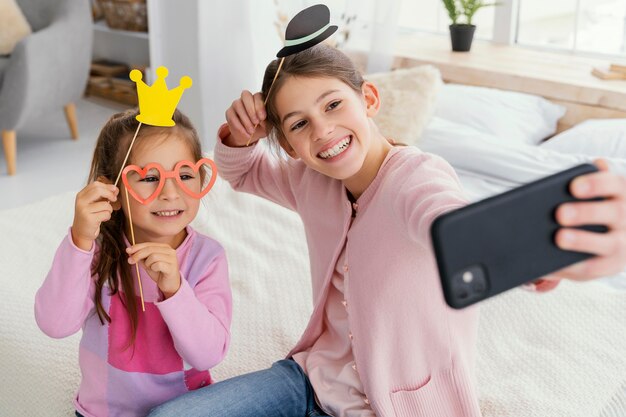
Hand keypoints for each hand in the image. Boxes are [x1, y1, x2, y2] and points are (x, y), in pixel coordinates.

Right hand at [71, 181, 118, 250]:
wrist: (81, 231)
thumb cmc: (89, 216)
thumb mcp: (93, 203)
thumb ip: (102, 195)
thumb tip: (115, 189)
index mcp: (81, 195)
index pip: (95, 184)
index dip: (107, 186)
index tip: (114, 190)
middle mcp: (81, 201)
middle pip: (99, 190)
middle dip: (110, 194)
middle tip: (114, 199)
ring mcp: (84, 210)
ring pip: (105, 204)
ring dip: (109, 209)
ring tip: (104, 213)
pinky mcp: (89, 219)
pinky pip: (106, 214)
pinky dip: (107, 216)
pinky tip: (102, 219)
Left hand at [126, 242, 180, 298]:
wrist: (169, 284)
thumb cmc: (159, 272)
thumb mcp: (148, 263)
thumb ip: (141, 257)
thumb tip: (129, 251)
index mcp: (164, 247)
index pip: (148, 244)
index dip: (137, 247)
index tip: (128, 251)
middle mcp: (170, 250)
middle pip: (150, 249)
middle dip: (138, 255)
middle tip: (130, 261)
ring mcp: (172, 258)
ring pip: (153, 256)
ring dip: (148, 264)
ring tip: (151, 268)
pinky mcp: (172, 267)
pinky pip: (158, 265)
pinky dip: (154, 268)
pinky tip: (157, 271)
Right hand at [223, 90, 267, 146]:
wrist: (251, 135)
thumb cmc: (261, 127)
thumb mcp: (267, 124)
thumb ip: (267, 120)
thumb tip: (262, 119)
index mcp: (258, 98)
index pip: (257, 96)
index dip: (259, 106)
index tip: (262, 117)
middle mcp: (246, 98)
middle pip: (246, 96)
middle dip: (251, 110)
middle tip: (256, 122)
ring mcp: (236, 104)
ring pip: (238, 105)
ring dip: (245, 119)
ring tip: (252, 130)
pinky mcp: (229, 112)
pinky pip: (232, 117)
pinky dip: (240, 127)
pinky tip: (246, 134)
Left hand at [543, 159, 625, 281]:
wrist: (617, 238)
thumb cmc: (598, 208)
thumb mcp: (601, 192)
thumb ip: (596, 178)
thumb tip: (599, 163)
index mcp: (622, 194)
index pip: (615, 184)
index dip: (596, 183)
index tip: (574, 186)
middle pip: (614, 213)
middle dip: (586, 213)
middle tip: (560, 213)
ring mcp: (623, 243)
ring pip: (609, 243)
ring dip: (583, 240)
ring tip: (560, 238)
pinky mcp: (613, 265)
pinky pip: (595, 268)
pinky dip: (575, 267)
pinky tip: (556, 264)